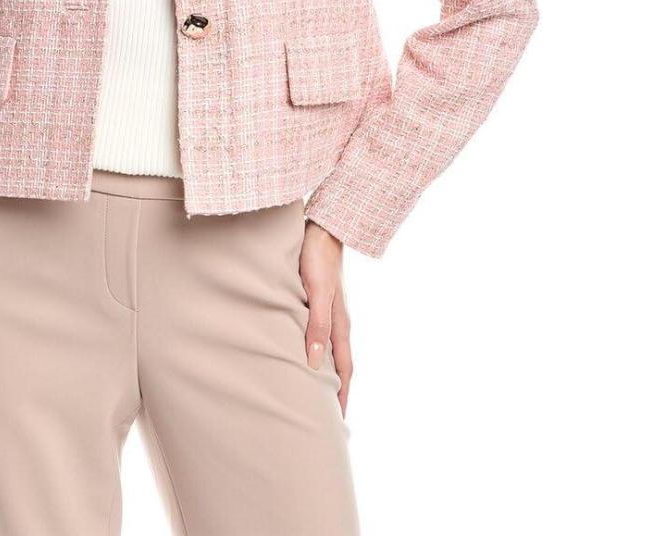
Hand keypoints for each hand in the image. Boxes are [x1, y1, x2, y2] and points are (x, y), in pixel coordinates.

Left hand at [299, 221, 352, 415]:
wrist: (322, 228)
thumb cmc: (317, 258)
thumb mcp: (316, 292)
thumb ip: (317, 324)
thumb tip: (315, 361)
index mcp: (339, 324)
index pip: (343, 369)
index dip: (342, 396)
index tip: (339, 422)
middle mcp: (338, 322)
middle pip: (340, 365)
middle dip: (338, 392)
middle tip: (330, 418)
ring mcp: (330, 311)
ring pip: (331, 351)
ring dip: (328, 374)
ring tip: (318, 394)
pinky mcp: (320, 301)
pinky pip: (321, 335)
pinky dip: (319, 353)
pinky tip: (308, 355)